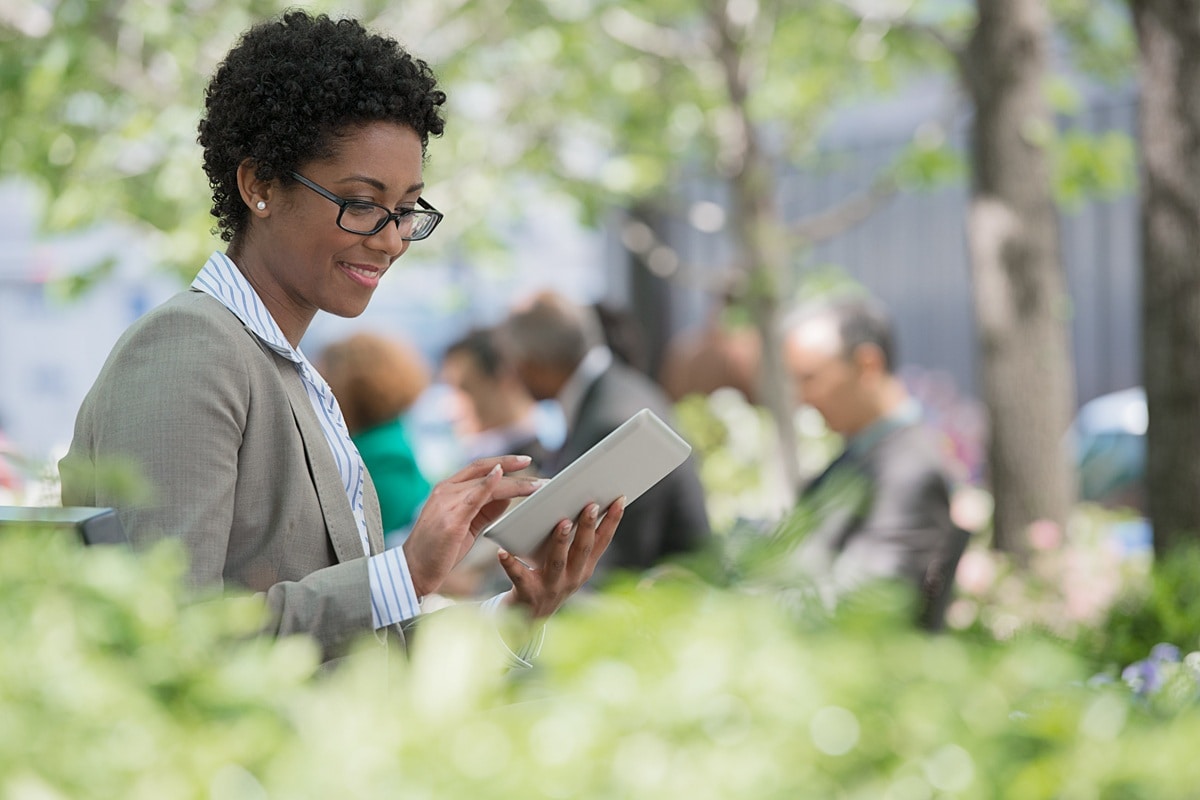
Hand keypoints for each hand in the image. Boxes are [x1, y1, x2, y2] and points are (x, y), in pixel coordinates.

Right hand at [402, 455, 539, 597]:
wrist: (414, 570)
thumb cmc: (439, 549)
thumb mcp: (465, 524)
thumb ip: (484, 508)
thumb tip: (508, 497)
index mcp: (448, 489)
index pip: (478, 467)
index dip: (503, 461)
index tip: (525, 462)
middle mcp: (446, 490)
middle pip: (485, 470)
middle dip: (513, 465)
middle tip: (538, 469)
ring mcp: (447, 502)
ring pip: (487, 483)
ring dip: (515, 483)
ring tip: (538, 486)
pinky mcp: (451, 518)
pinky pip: (473, 496)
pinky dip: (488, 483)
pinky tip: (501, 475)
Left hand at [498, 495, 624, 619]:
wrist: (527, 619)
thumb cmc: (547, 580)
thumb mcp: (569, 565)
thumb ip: (575, 542)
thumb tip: (579, 505)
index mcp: (584, 568)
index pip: (602, 541)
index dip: (612, 521)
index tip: (619, 499)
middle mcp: (572, 578)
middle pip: (583, 550)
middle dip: (588, 527)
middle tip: (591, 505)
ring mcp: (551, 588)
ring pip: (558, 563)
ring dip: (561, 542)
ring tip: (563, 523)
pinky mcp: (528, 594)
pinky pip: (519, 577)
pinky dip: (511, 564)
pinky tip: (503, 552)